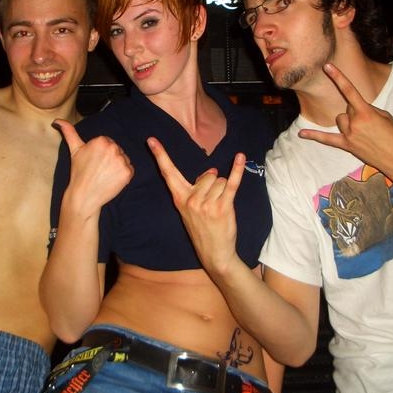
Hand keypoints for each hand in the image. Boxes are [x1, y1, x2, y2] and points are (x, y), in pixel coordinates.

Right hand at [54, 119, 133, 212]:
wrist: (84, 195)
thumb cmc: (78, 172)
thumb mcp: (74, 149)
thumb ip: (69, 132)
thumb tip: (57, 120)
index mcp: (101, 140)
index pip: (108, 143)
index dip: (102, 153)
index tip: (95, 162)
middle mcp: (113, 148)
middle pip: (117, 150)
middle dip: (110, 159)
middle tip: (99, 170)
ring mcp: (121, 160)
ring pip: (124, 159)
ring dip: (118, 166)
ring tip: (105, 175)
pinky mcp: (127, 172)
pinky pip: (130, 170)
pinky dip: (124, 175)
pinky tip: (112, 179)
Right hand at [147, 136, 240, 272]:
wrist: (214, 253)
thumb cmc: (202, 229)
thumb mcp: (190, 209)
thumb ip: (197, 188)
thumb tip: (212, 171)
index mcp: (180, 198)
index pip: (168, 173)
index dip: (160, 155)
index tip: (151, 139)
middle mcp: (191, 200)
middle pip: (209, 175)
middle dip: (214, 184)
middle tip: (213, 204)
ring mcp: (207, 204)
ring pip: (221, 181)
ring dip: (224, 191)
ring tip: (220, 208)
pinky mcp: (223, 207)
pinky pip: (232, 183)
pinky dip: (237, 170)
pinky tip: (240, 157)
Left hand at [298, 63, 392, 174]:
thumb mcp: (385, 116)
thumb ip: (368, 109)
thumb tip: (355, 109)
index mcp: (366, 113)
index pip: (349, 90)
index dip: (338, 77)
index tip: (327, 66)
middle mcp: (355, 123)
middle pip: (347, 108)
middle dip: (357, 111)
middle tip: (371, 123)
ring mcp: (349, 135)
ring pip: (340, 120)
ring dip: (349, 121)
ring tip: (364, 131)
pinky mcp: (347, 146)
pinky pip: (327, 139)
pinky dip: (314, 136)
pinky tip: (301, 134)